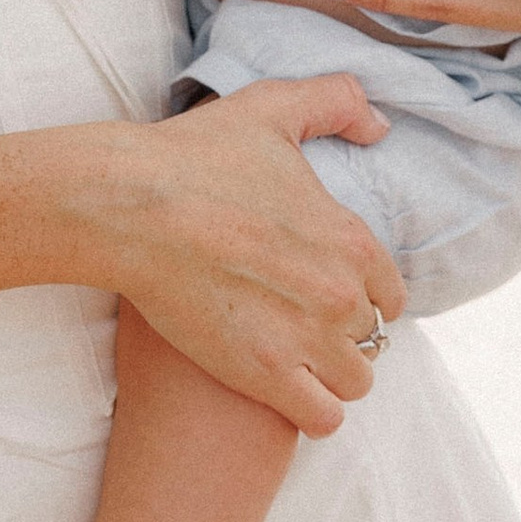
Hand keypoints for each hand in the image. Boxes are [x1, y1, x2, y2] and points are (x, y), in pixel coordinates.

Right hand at [83, 78, 404, 437]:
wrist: (129, 207)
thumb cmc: (192, 155)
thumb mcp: (271, 107)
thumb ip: (336, 103)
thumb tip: (380, 126)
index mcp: (351, 238)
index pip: (391, 292)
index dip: (362, 295)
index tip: (326, 293)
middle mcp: (340, 293)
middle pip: (371, 337)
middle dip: (340, 333)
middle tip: (298, 324)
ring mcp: (306, 338)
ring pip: (355, 382)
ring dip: (329, 374)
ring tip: (293, 362)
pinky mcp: (266, 375)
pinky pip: (324, 418)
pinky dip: (312, 411)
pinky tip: (285, 392)